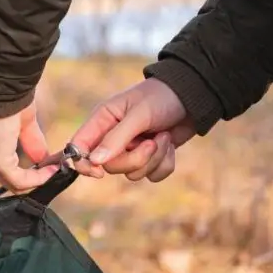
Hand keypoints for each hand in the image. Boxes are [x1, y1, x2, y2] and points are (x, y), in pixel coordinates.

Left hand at [0, 100, 57, 191]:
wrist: (2, 86)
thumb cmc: (10, 96)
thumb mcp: (24, 123)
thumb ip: (32, 142)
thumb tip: (43, 159)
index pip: (4, 169)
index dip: (29, 172)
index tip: (49, 165)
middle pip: (9, 179)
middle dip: (35, 178)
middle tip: (55, 170)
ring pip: (14, 182)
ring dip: (38, 179)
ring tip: (55, 170)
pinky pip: (19, 180)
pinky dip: (37, 179)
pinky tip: (50, 171)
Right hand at [70, 78, 194, 182]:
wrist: (193, 97)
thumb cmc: (161, 97)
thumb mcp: (139, 115)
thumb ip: (116, 138)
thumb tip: (95, 161)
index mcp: (102, 120)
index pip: (79, 146)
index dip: (84, 163)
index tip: (99, 172)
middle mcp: (113, 137)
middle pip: (110, 166)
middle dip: (135, 159)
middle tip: (151, 143)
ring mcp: (132, 149)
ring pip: (132, 173)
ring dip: (153, 159)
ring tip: (164, 137)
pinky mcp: (150, 157)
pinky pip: (151, 175)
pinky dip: (164, 164)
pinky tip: (170, 145)